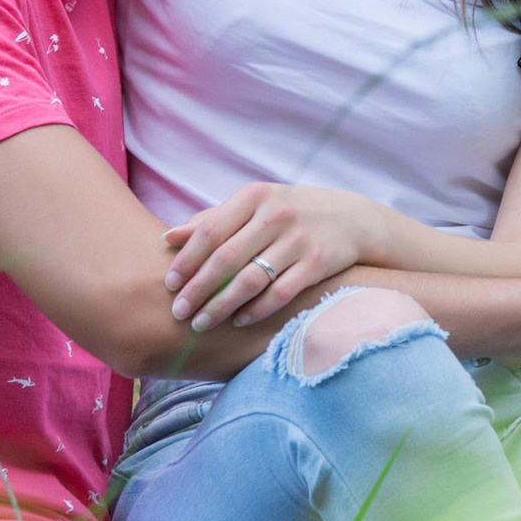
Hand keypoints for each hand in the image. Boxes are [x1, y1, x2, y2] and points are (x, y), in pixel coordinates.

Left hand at [162, 184, 379, 331]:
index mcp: (254, 196)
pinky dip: (256, 310)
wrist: (352, 219)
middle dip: (198, 289)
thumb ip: (213, 220)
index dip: (186, 260)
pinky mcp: (318, 263)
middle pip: (226, 258)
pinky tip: (239, 321)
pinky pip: (280, 293)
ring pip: (251, 279)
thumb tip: (168, 237)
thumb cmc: (290, 213)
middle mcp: (276, 215)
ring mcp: (299, 239)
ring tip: (201, 323)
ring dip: (221, 305)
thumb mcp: (254, 206)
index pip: (210, 231)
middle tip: (178, 313)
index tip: (169, 285)